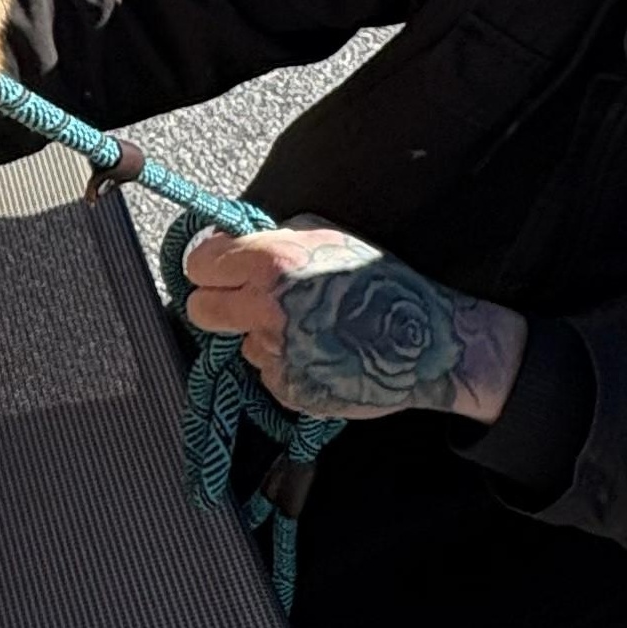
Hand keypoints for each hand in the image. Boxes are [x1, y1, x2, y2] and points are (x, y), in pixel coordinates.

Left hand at [179, 222, 526, 423]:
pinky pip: (268, 372)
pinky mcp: (289, 389)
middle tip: (245, 301)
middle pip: (199, 310)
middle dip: (217, 303)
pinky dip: (286, 364)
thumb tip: (227, 244)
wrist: (427, 343)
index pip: (199, 265)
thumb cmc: (379, 283)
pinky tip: (320, 353)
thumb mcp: (325, 237)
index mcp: (271, 263)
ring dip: (261, 335)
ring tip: (309, 328)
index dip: (209, 267)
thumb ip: (271, 238)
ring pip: (240, 342)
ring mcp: (276, 354)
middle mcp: (265, 309)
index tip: (219, 271)